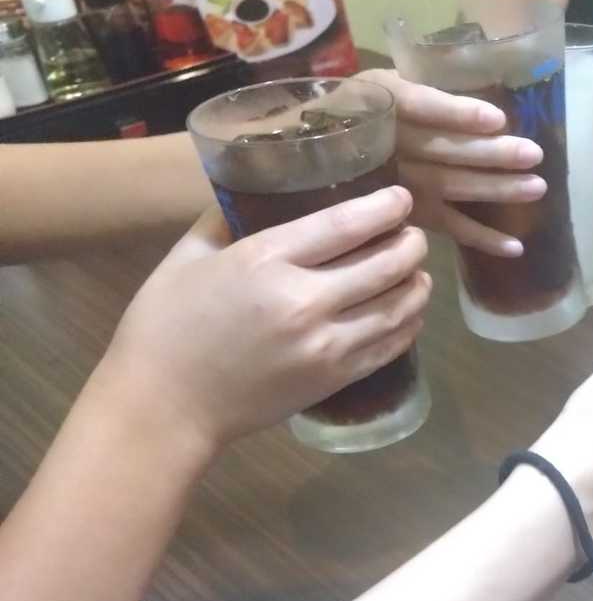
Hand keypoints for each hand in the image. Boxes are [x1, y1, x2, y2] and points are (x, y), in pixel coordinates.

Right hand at [100, 189, 430, 451]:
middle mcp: (304, 300)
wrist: (166, 406)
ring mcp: (325, 344)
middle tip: (414, 235)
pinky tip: (408, 309)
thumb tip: (258, 194)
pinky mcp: (335, 377)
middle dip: (411, 243)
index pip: (345, 225)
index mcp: (264, 261)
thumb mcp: (187, 257)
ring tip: (418, 271)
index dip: (384, 208)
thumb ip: (227, 221)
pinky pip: (390, 344)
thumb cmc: (165, 327)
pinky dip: (409, 322)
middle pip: (385, 263)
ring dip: (417, 283)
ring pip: (398, 305)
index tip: (401, 198)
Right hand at [355, 69, 543, 258]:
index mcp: (384, 100)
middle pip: (444, 151)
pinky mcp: (410, 212)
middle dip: (491, 154)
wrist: (315, 150)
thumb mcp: (384, 83)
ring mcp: (399, 183)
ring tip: (536, 187)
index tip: (496, 119)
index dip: (457, 114)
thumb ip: (423, 88)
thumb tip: (483, 101)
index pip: (421, 106)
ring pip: (450, 187)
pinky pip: (448, 227)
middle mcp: (390, 144)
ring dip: (495, 189)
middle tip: (534, 154)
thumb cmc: (366, 107)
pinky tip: (516, 247)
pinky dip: (482, 239)